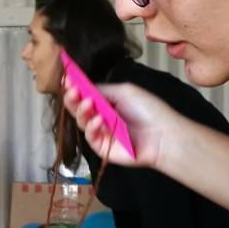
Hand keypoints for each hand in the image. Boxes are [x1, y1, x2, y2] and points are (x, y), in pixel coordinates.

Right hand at [64, 83, 180, 168]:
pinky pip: (90, 137)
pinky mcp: (102, 148)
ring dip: (81, 111)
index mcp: (106, 103)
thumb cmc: (148, 109)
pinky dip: (92, 127)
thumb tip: (83, 87)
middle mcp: (101, 117)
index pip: (85, 95)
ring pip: (81, 122)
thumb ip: (102, 90)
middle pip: (78, 108)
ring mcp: (100, 133)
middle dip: (72, 99)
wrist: (162, 134)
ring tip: (87, 103)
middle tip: (71, 91)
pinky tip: (98, 120)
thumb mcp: (124, 92)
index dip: (74, 88)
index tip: (66, 80)